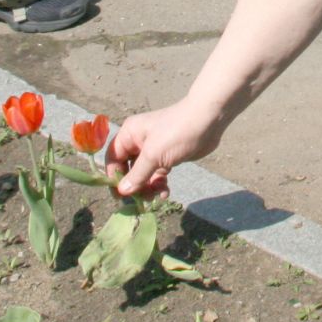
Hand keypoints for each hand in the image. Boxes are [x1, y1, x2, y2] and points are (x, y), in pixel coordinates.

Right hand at [106, 97, 226, 197]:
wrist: (209, 121)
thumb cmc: (177, 133)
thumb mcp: (154, 155)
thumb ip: (137, 174)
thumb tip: (122, 191)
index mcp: (130, 135)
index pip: (113, 158)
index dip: (114, 176)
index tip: (120, 196)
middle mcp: (138, 142)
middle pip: (127, 169)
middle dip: (134, 185)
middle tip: (140, 201)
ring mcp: (154, 151)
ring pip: (143, 175)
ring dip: (147, 188)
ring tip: (157, 195)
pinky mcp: (167, 158)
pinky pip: (157, 175)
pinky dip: (159, 185)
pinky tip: (165, 192)